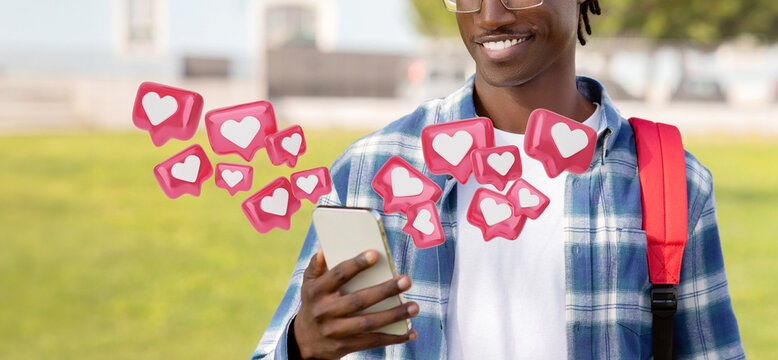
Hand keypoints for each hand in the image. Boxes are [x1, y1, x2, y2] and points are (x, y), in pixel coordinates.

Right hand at [292, 248, 418, 358]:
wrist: (303, 342)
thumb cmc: (313, 304)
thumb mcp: (308, 285)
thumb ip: (316, 266)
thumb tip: (324, 248)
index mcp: (317, 291)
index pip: (338, 275)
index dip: (357, 264)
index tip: (375, 255)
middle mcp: (324, 311)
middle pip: (359, 300)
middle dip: (385, 290)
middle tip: (407, 280)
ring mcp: (334, 331)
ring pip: (368, 323)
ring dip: (394, 315)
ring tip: (414, 306)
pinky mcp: (345, 346)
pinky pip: (372, 342)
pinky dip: (393, 338)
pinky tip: (410, 332)